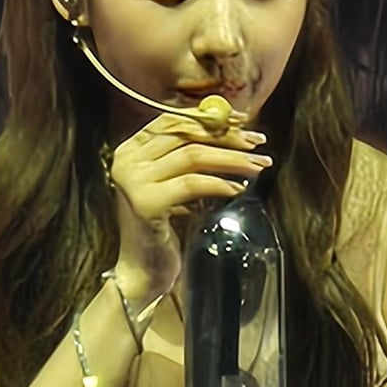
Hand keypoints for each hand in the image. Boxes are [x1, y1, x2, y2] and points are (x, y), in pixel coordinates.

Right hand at [110, 109, 269, 299]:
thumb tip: (233, 126)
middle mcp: (127, 160)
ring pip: (193, 156)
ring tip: (257, 166)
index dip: (210, 117)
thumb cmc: (165, 226)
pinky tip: (238, 189)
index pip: (174, 120)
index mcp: (131, 149)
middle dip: (228, 137)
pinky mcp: (147, 204)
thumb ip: (191, 154)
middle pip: (186, 134)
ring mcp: (134, 181)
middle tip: (258, 144)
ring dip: (232, 159)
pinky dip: (220, 183)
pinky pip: (193, 184)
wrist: (143, 270)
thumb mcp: (175, 183)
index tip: (244, 122)